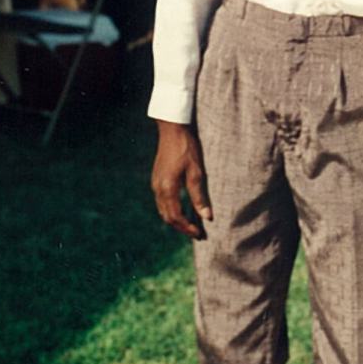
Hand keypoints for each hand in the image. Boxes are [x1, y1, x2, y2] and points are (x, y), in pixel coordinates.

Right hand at [151, 120, 211, 238]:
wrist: (172, 129)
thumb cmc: (187, 149)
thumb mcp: (197, 172)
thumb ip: (200, 196)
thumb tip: (207, 217)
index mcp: (168, 188)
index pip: (177, 217)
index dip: (188, 228)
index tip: (200, 234)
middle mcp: (158, 189)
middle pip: (168, 217)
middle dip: (182, 228)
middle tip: (197, 234)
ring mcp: (155, 184)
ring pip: (163, 211)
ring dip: (176, 220)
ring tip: (191, 225)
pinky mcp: (156, 179)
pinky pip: (162, 202)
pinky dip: (171, 210)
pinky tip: (182, 210)